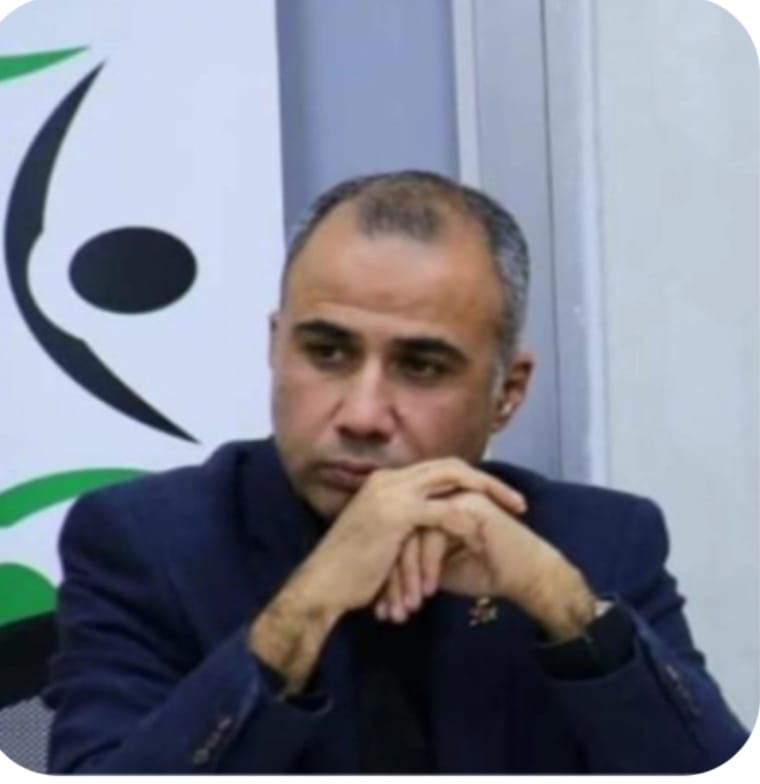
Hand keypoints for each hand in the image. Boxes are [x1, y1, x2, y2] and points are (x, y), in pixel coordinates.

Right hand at [296, 459, 525, 617]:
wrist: (322, 585)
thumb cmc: (351, 569)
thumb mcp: (380, 538)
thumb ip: (404, 525)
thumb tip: (430, 530)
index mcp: (386, 482)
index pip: (437, 469)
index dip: (469, 479)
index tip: (495, 496)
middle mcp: (389, 479)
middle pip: (451, 466)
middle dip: (488, 480)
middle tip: (517, 501)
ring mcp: (391, 493)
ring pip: (452, 479)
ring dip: (487, 493)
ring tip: (512, 511)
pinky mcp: (395, 514)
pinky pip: (442, 511)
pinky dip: (466, 520)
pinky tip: (483, 532)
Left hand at [374, 483, 526, 622]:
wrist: (526, 576)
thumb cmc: (481, 572)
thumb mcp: (435, 570)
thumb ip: (412, 561)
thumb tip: (382, 576)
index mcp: (427, 509)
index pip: (393, 535)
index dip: (387, 573)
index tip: (382, 609)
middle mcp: (437, 498)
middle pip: (398, 532)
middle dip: (392, 576)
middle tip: (390, 612)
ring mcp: (453, 497)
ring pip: (412, 532)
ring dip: (408, 575)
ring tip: (409, 608)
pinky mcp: (469, 505)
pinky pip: (434, 533)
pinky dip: (428, 565)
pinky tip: (429, 591)